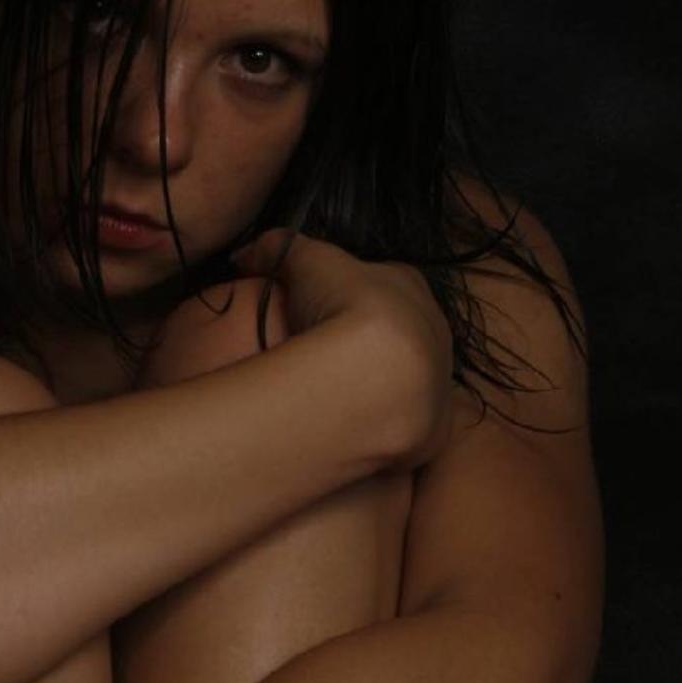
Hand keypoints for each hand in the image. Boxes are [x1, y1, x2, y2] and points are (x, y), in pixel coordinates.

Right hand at [230, 226, 456, 468]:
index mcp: (410, 284)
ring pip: (414, 380)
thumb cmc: (343, 307)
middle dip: (375, 346)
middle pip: (405, 333)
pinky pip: (415, 425)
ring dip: (386, 388)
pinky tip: (363, 433)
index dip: (355, 297)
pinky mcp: (436, 428)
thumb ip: (277, 249)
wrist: (375, 374)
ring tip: (346, 402)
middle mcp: (435, 330)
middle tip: (333, 362)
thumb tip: (242, 254)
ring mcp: (439, 381)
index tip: (325, 312)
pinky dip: (392, 426)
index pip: (388, 283)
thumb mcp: (304, 262)